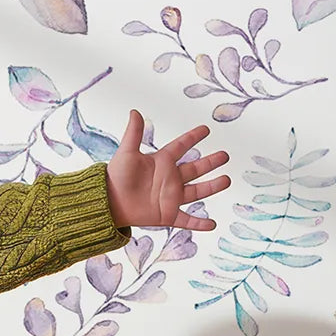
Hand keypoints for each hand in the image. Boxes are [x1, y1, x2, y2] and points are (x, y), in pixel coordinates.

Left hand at [105, 109, 228, 230]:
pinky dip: (199, 223)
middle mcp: (169, 178)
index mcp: (160, 162)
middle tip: (225, 155)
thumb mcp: (126, 153)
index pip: (180, 146)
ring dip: (212, 187)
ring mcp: (170, 197)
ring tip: (227, 180)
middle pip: (195, 169)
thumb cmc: (115, 176)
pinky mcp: (168, 214)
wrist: (108, 201)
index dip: (192, 137)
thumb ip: (134, 134)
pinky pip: (187, 220)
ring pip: (197, 191)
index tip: (206, 129)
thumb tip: (134, 111)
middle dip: (210, 162)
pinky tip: (212, 224)